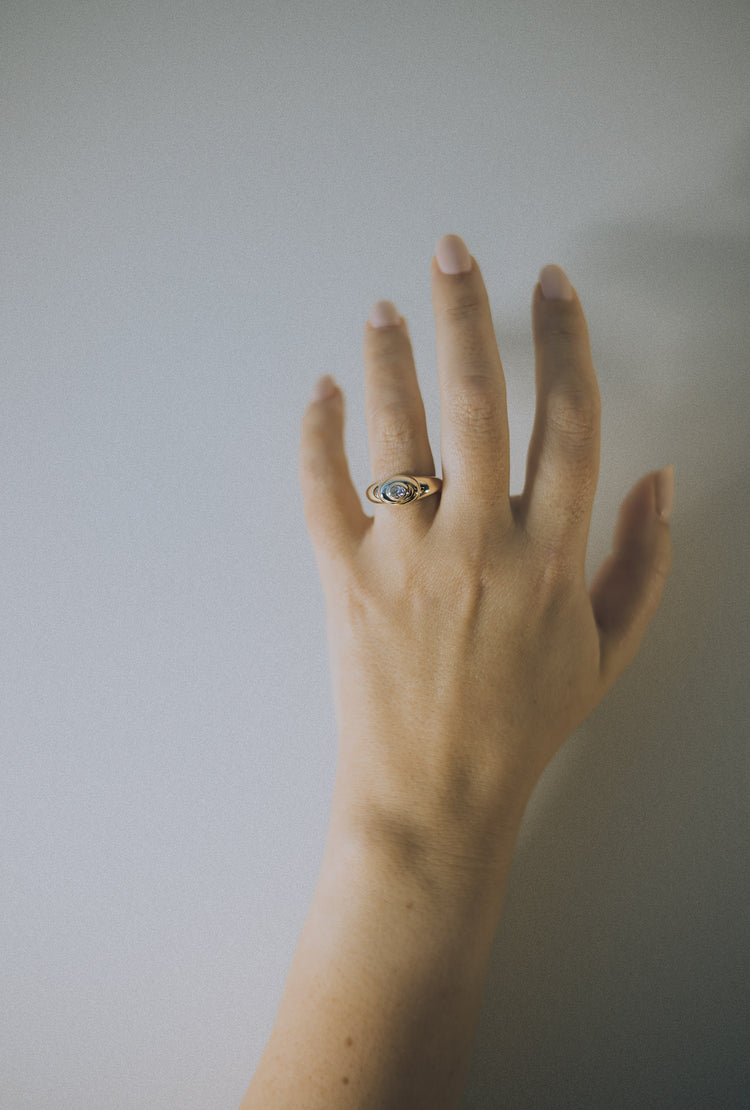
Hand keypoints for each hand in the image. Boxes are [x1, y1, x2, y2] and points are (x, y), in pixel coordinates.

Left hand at [299, 235, 672, 866]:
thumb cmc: (524, 725)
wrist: (436, 797)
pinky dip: (317, 435)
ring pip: (398, 431)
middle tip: (451, 252)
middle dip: (467, 313)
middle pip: (477, 399)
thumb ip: (642, 563)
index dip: (565, 340)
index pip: (569, 419)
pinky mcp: (344, 581)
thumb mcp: (607, 651)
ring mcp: (407, 560)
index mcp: (552, 554)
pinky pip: (322, 490)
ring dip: (391, 357)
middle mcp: (481, 542)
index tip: (552, 284)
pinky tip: (322, 392)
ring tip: (385, 308)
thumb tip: (660, 480)